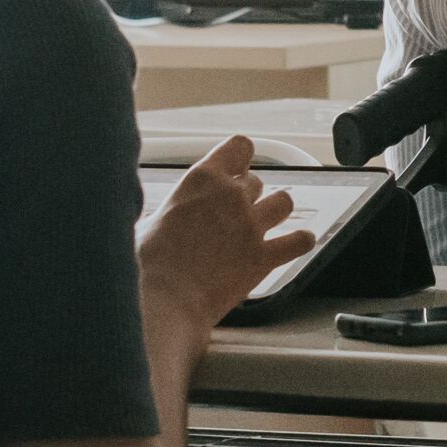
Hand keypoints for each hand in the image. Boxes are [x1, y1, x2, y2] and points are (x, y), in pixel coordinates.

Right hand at [136, 134, 308, 333]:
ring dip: (273, 211)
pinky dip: (300, 241)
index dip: (239, 159)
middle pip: (256, 181)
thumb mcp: (148, 221)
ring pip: (284, 202)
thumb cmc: (147, 264)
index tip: (234, 169)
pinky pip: (300, 241)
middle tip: (231, 215)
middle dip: (246, 196)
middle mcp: (232, 196)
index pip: (239, 147)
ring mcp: (252, 225)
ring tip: (261, 224)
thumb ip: (170, 209)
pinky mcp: (264, 256)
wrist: (162, 300)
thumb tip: (167, 211)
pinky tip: (295, 243)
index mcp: (202, 179)